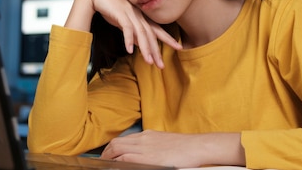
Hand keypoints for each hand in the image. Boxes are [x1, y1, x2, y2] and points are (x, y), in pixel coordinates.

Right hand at [66, 0, 181, 67]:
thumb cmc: (109, 6)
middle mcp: (138, 15)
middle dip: (157, 51)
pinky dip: (128, 39)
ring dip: (146, 49)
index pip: (156, 29)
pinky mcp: (120, 14)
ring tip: (149, 62)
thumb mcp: (122, 21)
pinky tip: (129, 51)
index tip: (178, 47)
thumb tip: (136, 45)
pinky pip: (127, 28)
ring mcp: (130, 14)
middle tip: (162, 65)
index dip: (167, 38)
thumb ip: (130, 32)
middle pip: (151, 35)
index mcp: (140, 16)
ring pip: (141, 34)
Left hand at [101, 130, 244, 167]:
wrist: (198, 147)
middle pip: (116, 143)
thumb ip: (150, 148)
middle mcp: (144, 139)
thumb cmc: (185, 148)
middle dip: (106, 153)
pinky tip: (116, 166)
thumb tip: (141, 155)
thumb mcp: (164, 144)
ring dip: (109, 157)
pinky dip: (118, 162)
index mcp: (147, 136)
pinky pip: (127, 158)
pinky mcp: (149, 156)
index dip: (111, 148)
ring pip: (118, 149)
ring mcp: (146, 147)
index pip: (122, 140)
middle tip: (103, 162)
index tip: (107, 155)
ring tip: (106, 165)